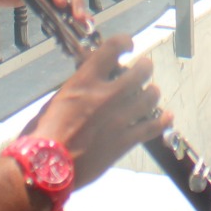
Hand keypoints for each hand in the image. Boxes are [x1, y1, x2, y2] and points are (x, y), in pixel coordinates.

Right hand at [24, 36, 168, 189]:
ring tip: (149, 93)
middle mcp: (107, 95)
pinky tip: (167, 116)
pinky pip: (152, 127)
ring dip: (151, 92)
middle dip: (144, 67)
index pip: (112, 49)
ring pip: (151, 97)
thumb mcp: (57, 100)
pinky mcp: (125, 140)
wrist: (46, 169)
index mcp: (85, 81)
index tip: (127, 45)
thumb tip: (90, 82)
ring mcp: (120, 118)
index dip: (124, 42)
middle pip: (141, 71)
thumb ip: (78, 88)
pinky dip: (163, 120)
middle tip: (142, 69)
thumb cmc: (43, 134)